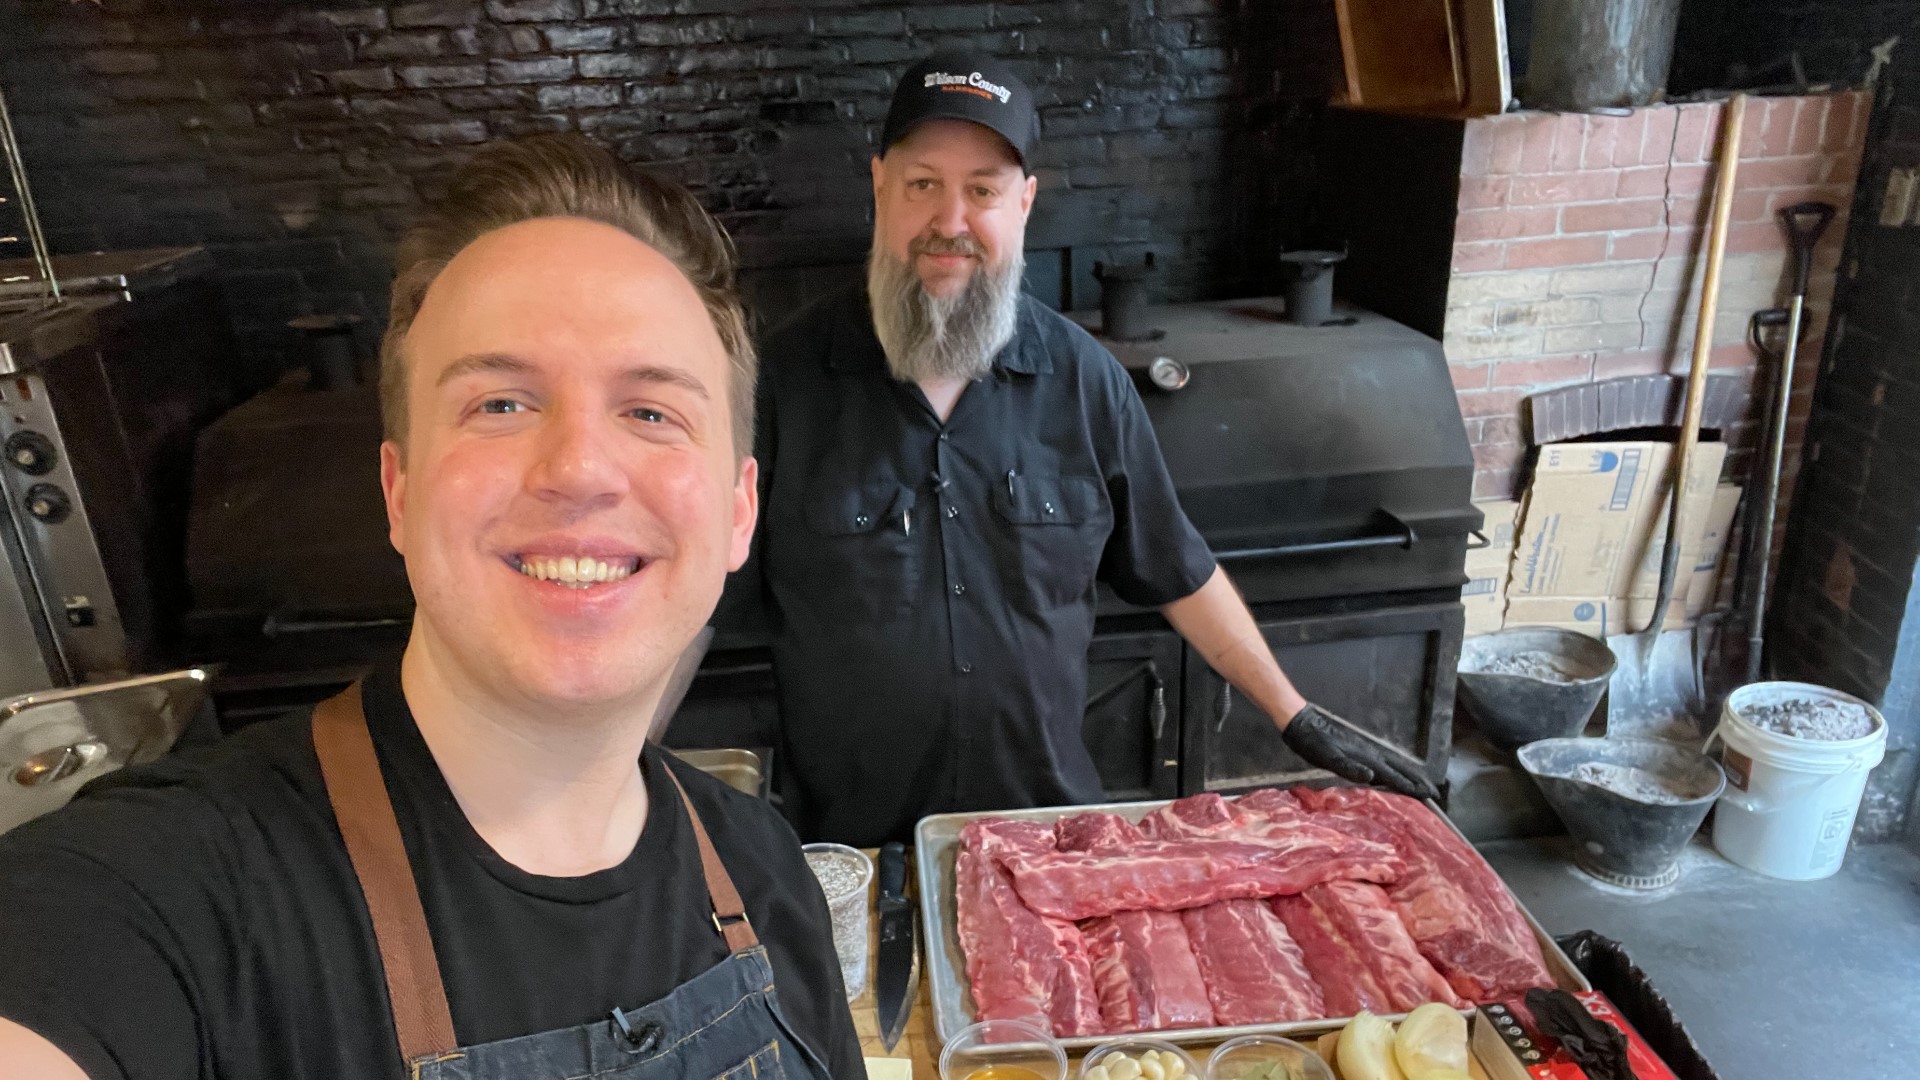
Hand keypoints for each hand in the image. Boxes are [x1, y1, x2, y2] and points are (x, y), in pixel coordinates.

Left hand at [1282, 703, 1438, 800]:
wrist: (1302, 723)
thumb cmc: (1312, 743)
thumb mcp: (1327, 758)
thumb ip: (1349, 768)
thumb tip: (1372, 776)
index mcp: (1366, 759)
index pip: (1395, 776)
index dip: (1412, 786)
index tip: (1429, 795)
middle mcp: (1370, 754)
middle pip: (1401, 769)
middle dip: (1418, 781)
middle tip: (1434, 792)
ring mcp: (1365, 750)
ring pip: (1394, 765)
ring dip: (1410, 775)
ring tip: (1421, 784)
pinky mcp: (1358, 749)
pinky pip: (1383, 762)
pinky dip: (1394, 770)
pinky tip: (1391, 775)